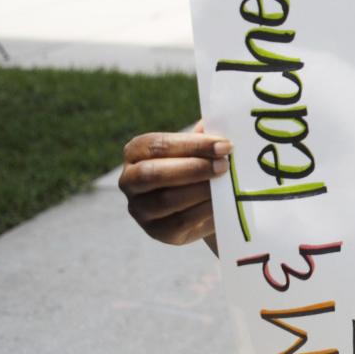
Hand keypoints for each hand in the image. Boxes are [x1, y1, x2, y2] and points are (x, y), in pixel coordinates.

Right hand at [120, 121, 228, 247]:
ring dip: (200, 190)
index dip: (193, 145)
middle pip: (153, 174)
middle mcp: (129, 181)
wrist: (200, 203)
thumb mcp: (198, 148)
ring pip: (166, 200)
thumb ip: (204, 136)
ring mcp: (140, 209)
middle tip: (224, 166)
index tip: (225, 145)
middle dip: (193, 168)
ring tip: (226, 183)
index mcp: (136, 152)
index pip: (159, 145)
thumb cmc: (198, 165)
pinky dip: (204, 211)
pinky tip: (222, 203)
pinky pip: (180, 222)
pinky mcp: (156, 232)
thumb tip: (219, 121)